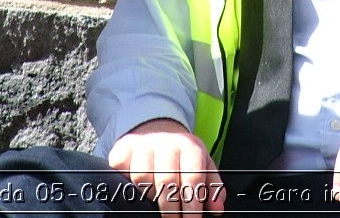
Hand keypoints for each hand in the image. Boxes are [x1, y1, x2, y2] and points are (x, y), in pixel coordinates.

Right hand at [107, 118, 225, 216]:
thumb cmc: (182, 154)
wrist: (156, 131)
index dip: (192, 203)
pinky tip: (138, 186)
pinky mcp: (122, 148)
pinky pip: (123, 174)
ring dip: (150, 195)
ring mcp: (142, 144)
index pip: (192, 177)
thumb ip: (211, 186)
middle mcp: (165, 141)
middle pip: (166, 180)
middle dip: (171, 208)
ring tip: (156, 198)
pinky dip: (129, 184)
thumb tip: (217, 209)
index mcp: (188, 145)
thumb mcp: (202, 164)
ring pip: (142, 178)